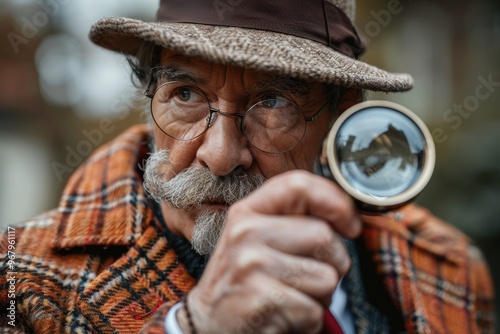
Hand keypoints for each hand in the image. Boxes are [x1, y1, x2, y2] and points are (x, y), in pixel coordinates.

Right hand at [179, 170, 361, 333]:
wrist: (209, 324)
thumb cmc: (243, 280)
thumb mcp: (255, 239)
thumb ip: (291, 220)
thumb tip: (347, 218)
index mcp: (247, 212)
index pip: (298, 185)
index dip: (335, 201)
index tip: (350, 225)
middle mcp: (246, 233)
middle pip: (323, 235)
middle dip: (333, 263)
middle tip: (310, 278)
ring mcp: (252, 266)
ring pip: (327, 277)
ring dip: (321, 296)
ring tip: (293, 297)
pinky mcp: (263, 302)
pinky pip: (314, 310)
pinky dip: (308, 321)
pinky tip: (285, 317)